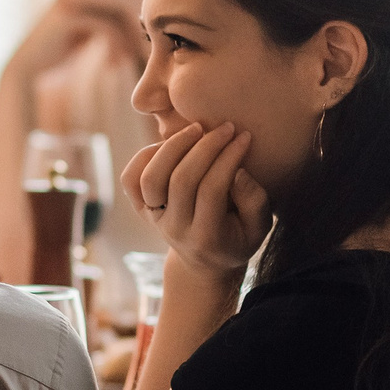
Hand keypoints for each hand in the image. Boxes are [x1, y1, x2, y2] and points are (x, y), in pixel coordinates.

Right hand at [9, 0, 136, 83]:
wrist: (25, 69)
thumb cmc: (52, 59)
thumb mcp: (79, 41)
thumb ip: (94, 31)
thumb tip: (120, 32)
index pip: (112, 6)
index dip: (126, 28)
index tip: (129, 52)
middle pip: (116, 8)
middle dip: (130, 33)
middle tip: (134, 56)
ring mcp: (71, 3)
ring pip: (113, 17)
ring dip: (124, 41)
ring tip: (123, 62)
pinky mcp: (70, 17)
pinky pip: (105, 26)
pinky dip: (115, 45)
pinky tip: (111, 64)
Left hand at [124, 122, 269, 277]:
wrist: (203, 262)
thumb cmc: (237, 238)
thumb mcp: (258, 228)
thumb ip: (255, 201)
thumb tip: (238, 171)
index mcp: (207, 237)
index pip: (212, 190)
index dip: (228, 159)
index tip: (244, 137)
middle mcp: (175, 229)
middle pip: (181, 180)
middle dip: (206, 147)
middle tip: (226, 127)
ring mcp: (154, 219)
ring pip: (151, 178)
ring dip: (173, 147)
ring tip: (197, 129)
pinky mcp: (141, 209)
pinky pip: (131, 179)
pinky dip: (144, 156)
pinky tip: (170, 145)